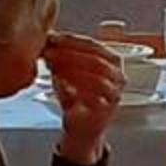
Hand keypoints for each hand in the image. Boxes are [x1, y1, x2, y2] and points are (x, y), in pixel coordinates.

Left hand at [42, 32, 125, 161]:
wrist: (81, 127)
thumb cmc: (77, 97)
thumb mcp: (68, 71)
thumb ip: (62, 55)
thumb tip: (47, 38)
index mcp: (112, 61)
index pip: (93, 45)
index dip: (71, 40)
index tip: (52, 38)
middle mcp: (118, 75)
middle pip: (95, 59)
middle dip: (69, 53)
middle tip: (50, 52)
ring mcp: (115, 93)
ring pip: (97, 76)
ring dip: (72, 69)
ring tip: (53, 66)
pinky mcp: (108, 109)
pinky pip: (94, 96)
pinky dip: (76, 88)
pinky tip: (61, 83)